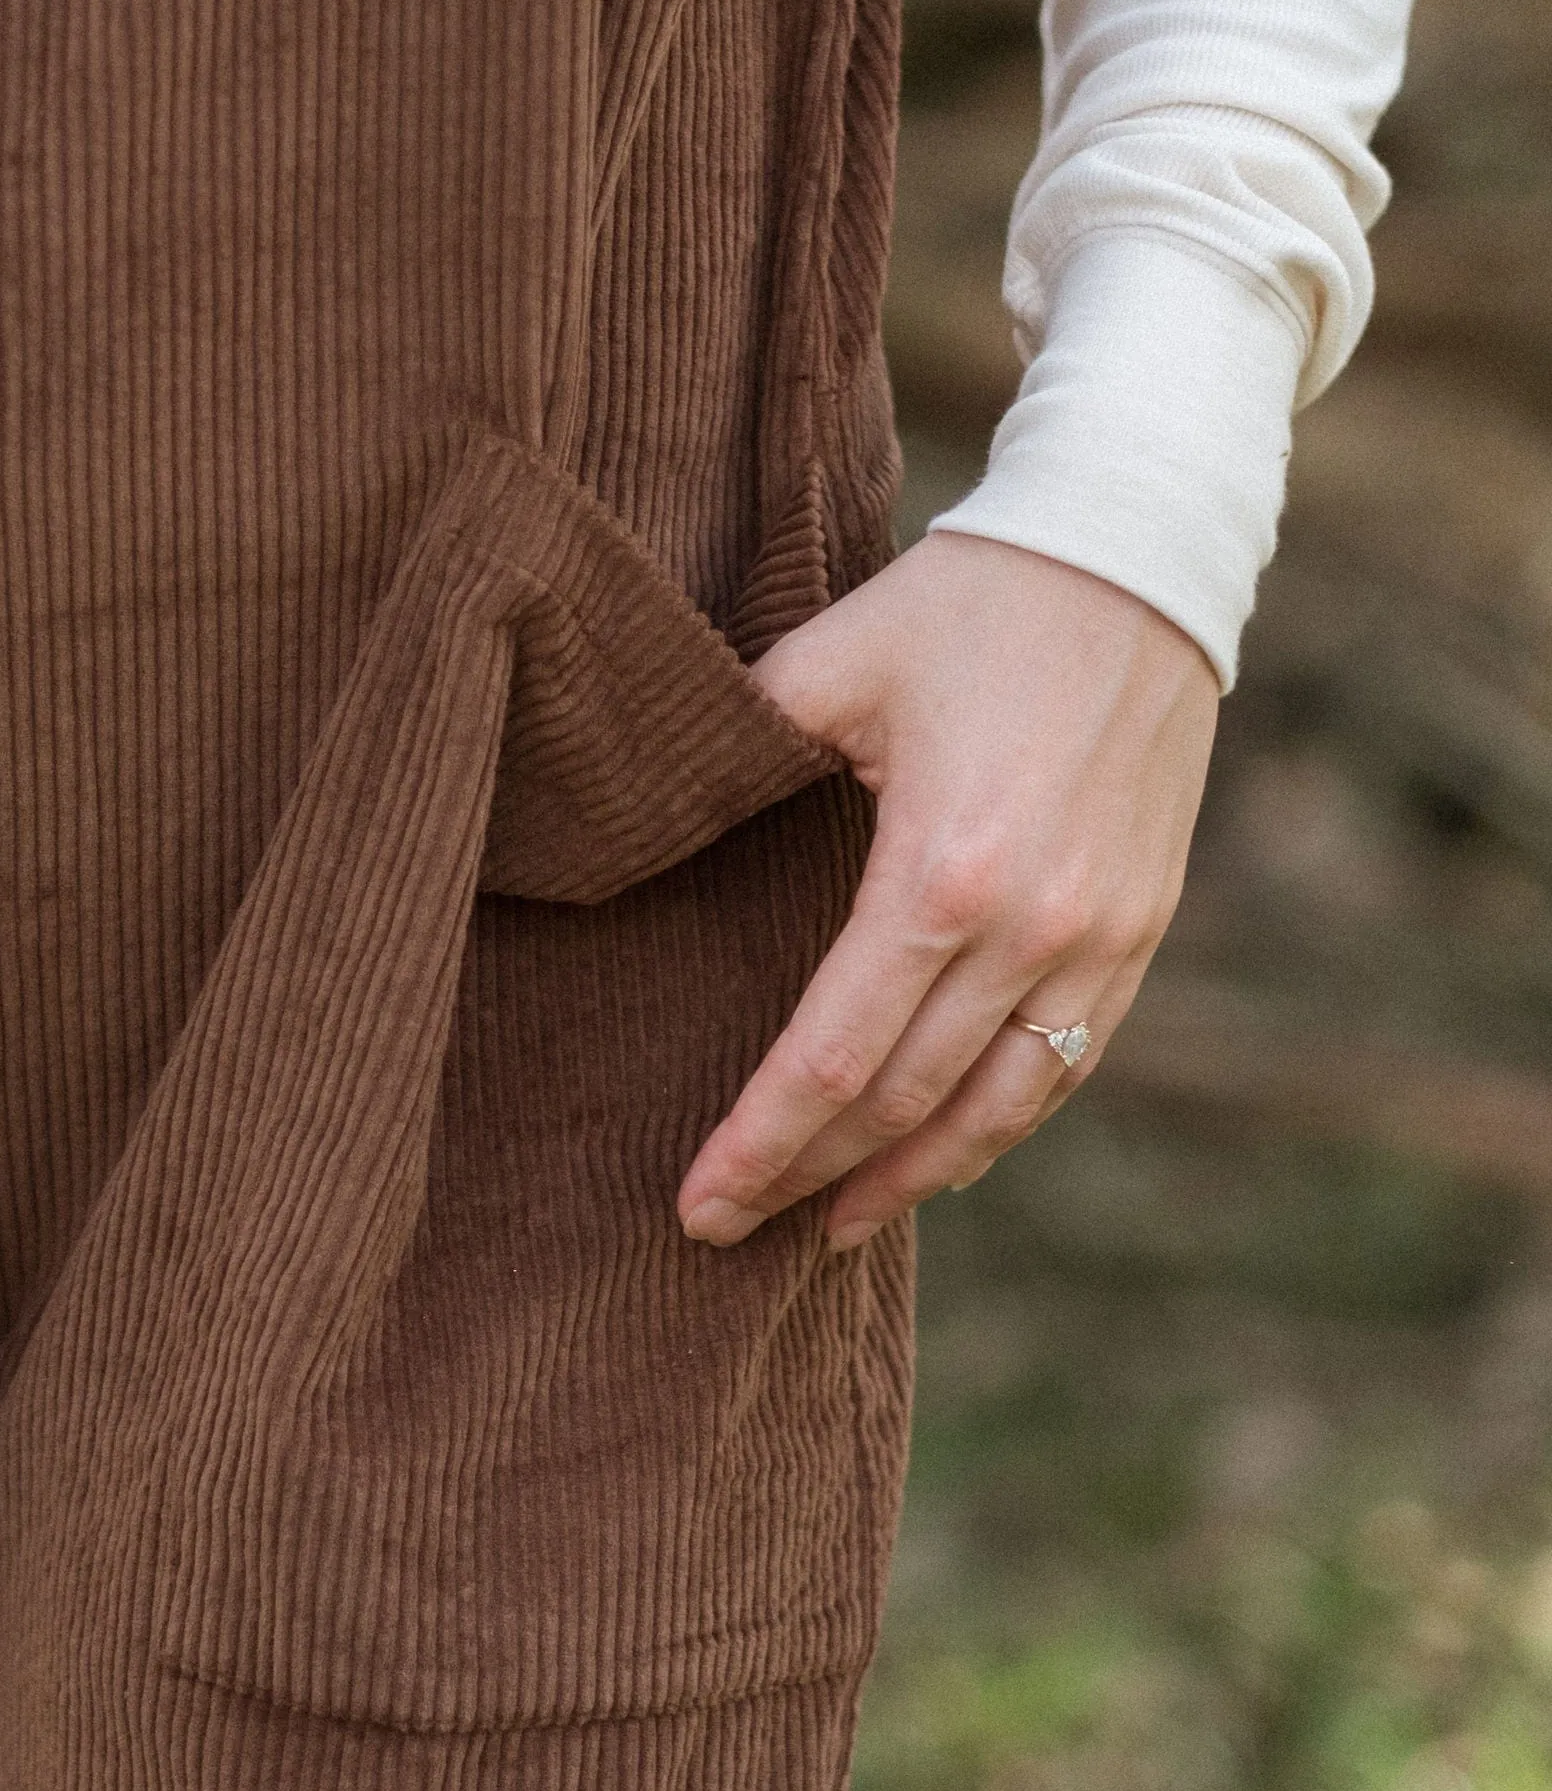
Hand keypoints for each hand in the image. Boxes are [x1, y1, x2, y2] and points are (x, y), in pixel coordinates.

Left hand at [676, 529, 1219, 1252]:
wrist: (1136, 561)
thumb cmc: (967, 603)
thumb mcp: (830, 664)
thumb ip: (742, 747)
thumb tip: (649, 816)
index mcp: (942, 871)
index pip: (835, 1057)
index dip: (761, 1142)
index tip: (699, 1204)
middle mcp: (1033, 928)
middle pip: (905, 1101)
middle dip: (811, 1175)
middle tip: (731, 1229)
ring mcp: (1100, 937)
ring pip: (997, 1106)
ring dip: (910, 1178)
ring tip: (831, 1223)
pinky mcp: (1141, 927)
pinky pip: (1064, 1063)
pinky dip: (998, 1124)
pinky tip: (945, 1152)